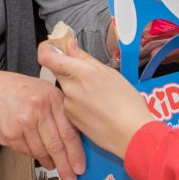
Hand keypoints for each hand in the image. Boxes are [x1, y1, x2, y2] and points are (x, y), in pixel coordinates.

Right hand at [0, 70, 84, 179]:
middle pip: (55, 145)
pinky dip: (33, 154)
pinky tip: (35, 150)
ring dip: (49, 161)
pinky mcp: (10, 134)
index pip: (68, 131)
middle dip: (65, 166)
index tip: (80, 166)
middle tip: (70, 178)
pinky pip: (27, 152)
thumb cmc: (19, 90)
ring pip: (41, 152)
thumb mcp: (45, 90)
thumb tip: (77, 139)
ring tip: (52, 164)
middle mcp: (37, 109)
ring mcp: (22, 122)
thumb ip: (61, 111)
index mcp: (50, 97)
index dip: (76, 153)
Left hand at [38, 38, 154, 158]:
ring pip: (66, 88)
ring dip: (76, 87)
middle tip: (88, 74)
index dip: (47, 49)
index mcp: (79, 72)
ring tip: (99, 96)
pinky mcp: (71, 119)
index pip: (47, 57)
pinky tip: (97, 108)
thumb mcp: (110, 73)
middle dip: (68, 69)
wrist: (132, 135)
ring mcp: (68, 105)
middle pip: (58, 71)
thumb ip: (84, 58)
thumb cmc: (127, 102)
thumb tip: (69, 44)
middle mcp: (69, 88)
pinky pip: (70, 104)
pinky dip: (80, 102)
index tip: (55, 47)